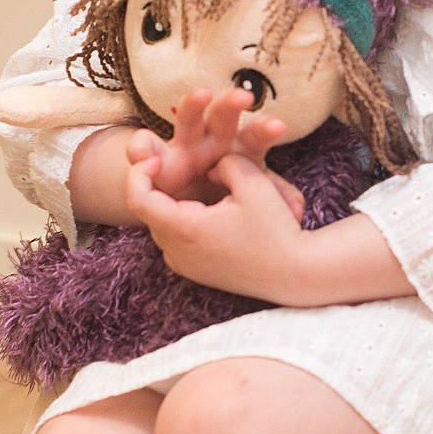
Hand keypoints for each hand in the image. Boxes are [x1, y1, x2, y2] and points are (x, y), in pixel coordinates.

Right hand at [125, 88, 303, 219]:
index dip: (265, 130)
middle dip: (231, 105)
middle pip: (223, 116)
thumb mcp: (252, 195)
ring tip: (200, 96)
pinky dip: (141, 148)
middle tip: (243, 97)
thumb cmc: (227, 193)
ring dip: (192, 107)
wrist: (187, 203)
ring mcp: (184, 144)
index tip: (278, 127)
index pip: (255, 136)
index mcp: (240, 148)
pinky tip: (139, 154)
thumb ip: (272, 196)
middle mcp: (213, 139)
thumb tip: (297, 211)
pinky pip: (144, 148)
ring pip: (187, 119)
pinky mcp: (156, 157)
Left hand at [125, 151, 310, 300]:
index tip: (156, 159)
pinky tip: (215, 214)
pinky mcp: (194, 273)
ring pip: (164, 224)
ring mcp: (184, 266)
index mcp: (185, 228)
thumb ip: (226, 162)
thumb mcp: (254, 182)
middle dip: (165, 185)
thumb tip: (211, 168)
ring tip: (210, 191)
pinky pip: (177, 240)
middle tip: (193, 170)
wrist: (294, 274)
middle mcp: (177, 252)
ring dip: (177, 203)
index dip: (139, 172)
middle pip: (152, 210)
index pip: (138, 198)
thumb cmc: (276, 229)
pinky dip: (187, 222)